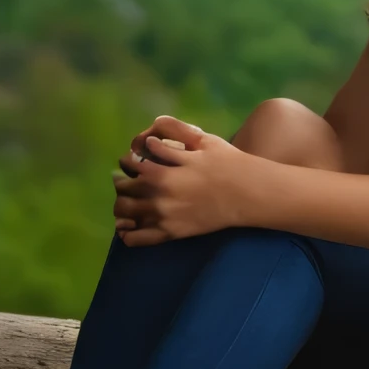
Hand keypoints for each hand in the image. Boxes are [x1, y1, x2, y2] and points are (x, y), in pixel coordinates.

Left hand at [113, 115, 257, 245]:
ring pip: (125, 213)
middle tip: (127, 180)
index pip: (129, 165)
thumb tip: (151, 130)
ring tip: (128, 201)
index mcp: (162, 172)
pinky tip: (129, 228)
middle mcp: (158, 196)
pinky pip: (138, 239)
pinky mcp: (172, 233)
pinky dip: (127, 234)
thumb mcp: (202, 140)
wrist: (248, 193)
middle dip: (122, 182)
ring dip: (121, 205)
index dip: (128, 160)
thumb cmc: (227, 163)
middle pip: (123, 189)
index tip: (133, 161)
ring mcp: (163, 217)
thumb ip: (175, 131)